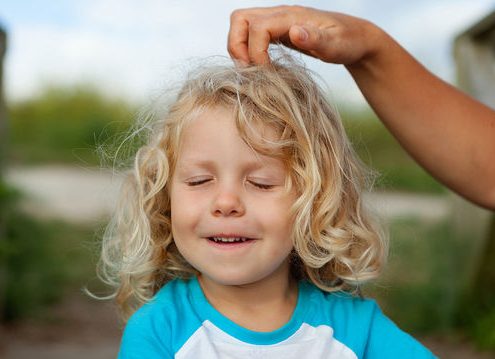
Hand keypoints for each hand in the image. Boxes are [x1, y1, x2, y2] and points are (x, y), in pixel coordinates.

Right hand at [227, 5, 382, 65]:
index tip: (266, 74)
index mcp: (292, 17)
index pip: (258, 27)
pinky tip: (260, 68)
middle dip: (237, 46)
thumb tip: (295, 32)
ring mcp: (276, 21)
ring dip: (238, 48)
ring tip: (251, 71)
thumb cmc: (349, 42)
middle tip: (249, 72)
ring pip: (240, 25)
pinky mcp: (276, 31)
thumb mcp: (337, 45)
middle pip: (239, 19)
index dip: (255, 53)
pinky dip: (247, 50)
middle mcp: (280, 14)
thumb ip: (317, 39)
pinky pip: (250, 34)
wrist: (355, 38)